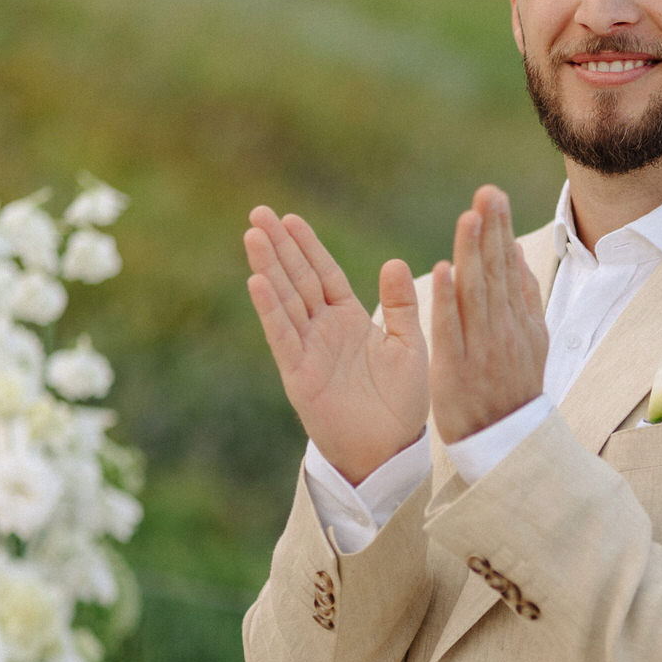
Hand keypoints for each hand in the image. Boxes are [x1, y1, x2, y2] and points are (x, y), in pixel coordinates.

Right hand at [244, 207, 428, 484]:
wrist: (390, 449)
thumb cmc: (401, 402)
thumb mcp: (409, 346)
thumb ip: (400, 306)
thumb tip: (395, 262)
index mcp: (349, 318)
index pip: (324, 273)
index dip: (307, 246)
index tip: (290, 218)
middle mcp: (324, 329)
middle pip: (297, 279)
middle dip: (278, 246)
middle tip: (258, 212)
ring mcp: (308, 350)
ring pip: (285, 300)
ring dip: (268, 268)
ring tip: (252, 235)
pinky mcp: (299, 374)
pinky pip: (283, 335)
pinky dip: (270, 309)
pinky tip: (257, 282)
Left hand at [429, 185, 547, 444]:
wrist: (507, 445)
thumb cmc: (513, 392)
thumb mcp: (532, 343)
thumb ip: (524, 299)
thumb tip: (514, 254)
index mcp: (521, 323)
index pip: (508, 269)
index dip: (501, 231)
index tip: (493, 196)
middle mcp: (505, 331)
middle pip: (496, 274)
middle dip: (492, 231)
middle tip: (487, 193)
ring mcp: (483, 350)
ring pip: (476, 294)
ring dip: (473, 254)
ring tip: (469, 217)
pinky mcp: (457, 369)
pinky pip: (452, 330)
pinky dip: (447, 300)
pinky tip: (442, 270)